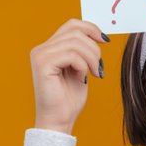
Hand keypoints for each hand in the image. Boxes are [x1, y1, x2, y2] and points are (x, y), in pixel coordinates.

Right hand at [29, 18, 108, 132]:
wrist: (59, 120)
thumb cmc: (69, 99)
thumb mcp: (81, 69)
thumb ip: (83, 52)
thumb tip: (99, 35)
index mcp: (50, 48)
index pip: (71, 25)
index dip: (91, 28)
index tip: (105, 41)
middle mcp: (42, 49)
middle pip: (75, 31)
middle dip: (94, 48)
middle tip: (99, 68)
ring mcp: (40, 56)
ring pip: (75, 42)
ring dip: (91, 58)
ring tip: (95, 74)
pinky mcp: (42, 65)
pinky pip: (70, 54)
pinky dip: (82, 65)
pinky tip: (83, 78)